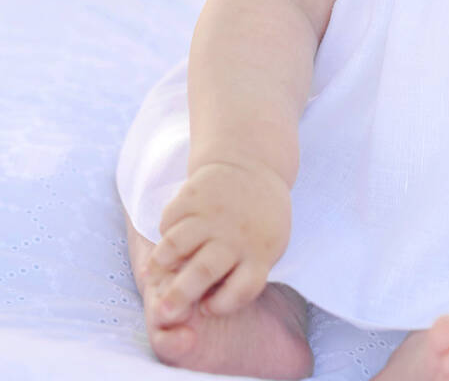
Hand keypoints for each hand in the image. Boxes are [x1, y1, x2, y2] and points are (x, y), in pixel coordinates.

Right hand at [144, 160, 291, 323]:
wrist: (253, 164)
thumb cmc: (258, 222)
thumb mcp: (267, 245)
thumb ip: (242, 274)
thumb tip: (201, 307)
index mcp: (261, 251)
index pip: (242, 289)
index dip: (221, 305)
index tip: (206, 307)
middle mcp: (236, 234)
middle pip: (205, 271)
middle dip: (179, 295)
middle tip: (162, 312)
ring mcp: (214, 212)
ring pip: (177, 244)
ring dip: (161, 263)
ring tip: (154, 273)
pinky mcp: (195, 193)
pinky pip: (168, 220)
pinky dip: (164, 232)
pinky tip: (167, 237)